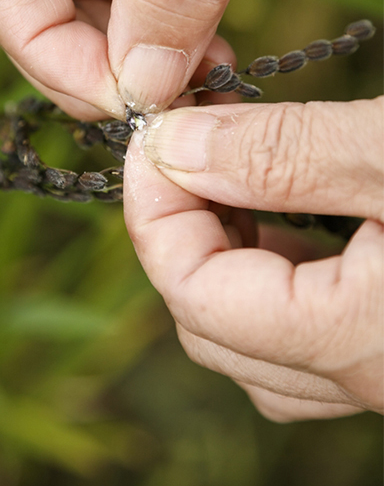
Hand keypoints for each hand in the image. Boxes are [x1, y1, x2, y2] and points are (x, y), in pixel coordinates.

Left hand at [124, 97, 383, 419]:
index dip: (154, 211)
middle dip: (180, 232)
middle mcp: (374, 378)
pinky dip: (278, 279)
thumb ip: (282, 154)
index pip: (193, 294)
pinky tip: (293, 218)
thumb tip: (170, 148)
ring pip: (256, 345)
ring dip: (224, 261)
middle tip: (189, 149)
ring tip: (233, 178)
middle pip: (211, 327)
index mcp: (359, 337)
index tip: (153, 138)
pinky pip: (311, 341)